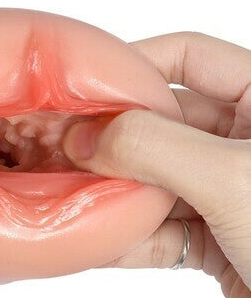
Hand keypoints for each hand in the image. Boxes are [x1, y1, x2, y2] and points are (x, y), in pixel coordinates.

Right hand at [62, 32, 250, 297]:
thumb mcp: (233, 179)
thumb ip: (154, 148)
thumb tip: (86, 137)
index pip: (190, 58)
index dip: (133, 65)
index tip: (82, 85)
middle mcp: (245, 142)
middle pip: (160, 122)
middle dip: (112, 137)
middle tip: (64, 146)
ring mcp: (228, 191)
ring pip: (153, 178)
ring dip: (113, 190)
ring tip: (68, 191)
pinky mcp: (217, 238)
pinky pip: (159, 228)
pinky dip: (127, 235)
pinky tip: (96, 240)